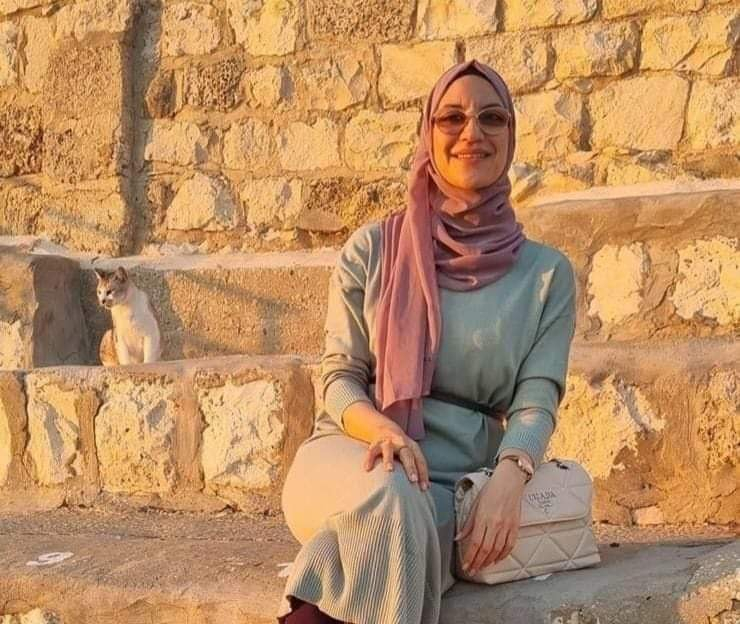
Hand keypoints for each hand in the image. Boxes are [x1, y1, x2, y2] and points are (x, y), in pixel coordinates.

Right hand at [363, 422, 429, 490]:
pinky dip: (369, 459)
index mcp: (412, 447)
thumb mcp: (411, 454)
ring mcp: (388, 442)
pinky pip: (372, 451)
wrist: (386, 429)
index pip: (420, 461)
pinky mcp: (376, 443)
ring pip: (389, 450)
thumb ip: (416, 468)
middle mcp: (401, 443)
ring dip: (389, 460)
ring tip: (389, 470)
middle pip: (407, 455)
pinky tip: (367, 469)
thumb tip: (426, 489)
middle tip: (413, 480)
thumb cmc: (401, 449)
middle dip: (410, 467)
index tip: (424, 488)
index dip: (423, 474)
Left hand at [454, 459, 526, 574]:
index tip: (466, 565)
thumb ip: (468, 523)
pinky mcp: (515, 526)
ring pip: (497, 550)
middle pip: (485, 549)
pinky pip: (509, 545)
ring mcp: (507, 525)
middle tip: (472, 571)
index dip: (470, 557)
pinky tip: (496, 560)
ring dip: (488, 561)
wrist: (510, 481)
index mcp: (483, 517)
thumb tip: (458, 538)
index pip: (475, 542)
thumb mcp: (475, 504)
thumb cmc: (491, 490)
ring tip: (481, 567)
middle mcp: (495, 523)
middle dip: (477, 563)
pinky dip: (502, 555)